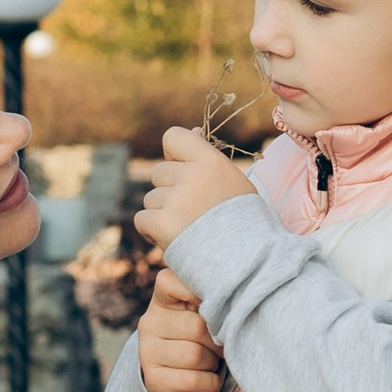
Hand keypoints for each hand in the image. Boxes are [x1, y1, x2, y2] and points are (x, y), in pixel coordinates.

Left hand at [135, 127, 255, 251]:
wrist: (249, 262)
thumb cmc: (243, 221)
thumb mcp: (233, 181)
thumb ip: (208, 158)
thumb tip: (192, 130)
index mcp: (211, 162)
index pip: (174, 137)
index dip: (173, 154)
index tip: (183, 170)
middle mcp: (192, 176)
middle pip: (159, 174)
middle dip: (169, 192)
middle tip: (193, 213)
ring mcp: (176, 200)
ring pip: (150, 199)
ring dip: (162, 214)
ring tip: (189, 230)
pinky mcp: (163, 224)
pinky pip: (142, 219)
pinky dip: (152, 232)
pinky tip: (173, 241)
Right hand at [136, 271, 223, 391]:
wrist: (174, 381)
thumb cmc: (197, 340)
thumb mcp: (199, 315)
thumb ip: (210, 303)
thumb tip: (234, 302)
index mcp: (162, 301)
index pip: (170, 281)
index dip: (196, 291)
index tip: (212, 306)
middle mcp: (149, 323)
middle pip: (195, 326)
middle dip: (216, 342)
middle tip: (219, 346)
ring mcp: (147, 352)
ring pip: (195, 355)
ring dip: (212, 363)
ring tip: (211, 363)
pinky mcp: (153, 379)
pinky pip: (194, 379)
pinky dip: (210, 382)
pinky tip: (208, 379)